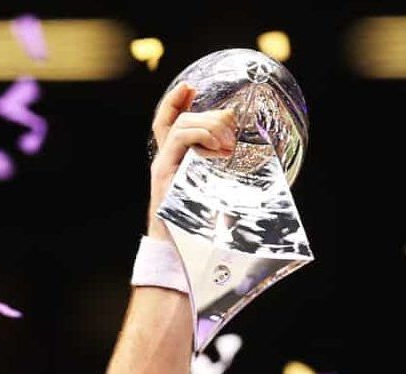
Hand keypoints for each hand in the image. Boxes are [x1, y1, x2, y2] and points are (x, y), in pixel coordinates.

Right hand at [146, 83, 236, 239]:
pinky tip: (218, 148)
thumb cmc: (201, 229)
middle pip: (180, 121)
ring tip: (228, 143)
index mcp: (175, 164)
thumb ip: (221, 174)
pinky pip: (178, 140)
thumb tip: (242, 156)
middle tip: (231, 123)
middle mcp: (165, 162)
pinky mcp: (163, 174)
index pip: (168, 123)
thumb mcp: (215, 194)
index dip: (176, 102)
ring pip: (180, 126)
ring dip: (208, 126)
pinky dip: (199, 136)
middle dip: (208, 115)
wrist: (179, 254)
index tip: (190, 87)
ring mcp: (162, 167)